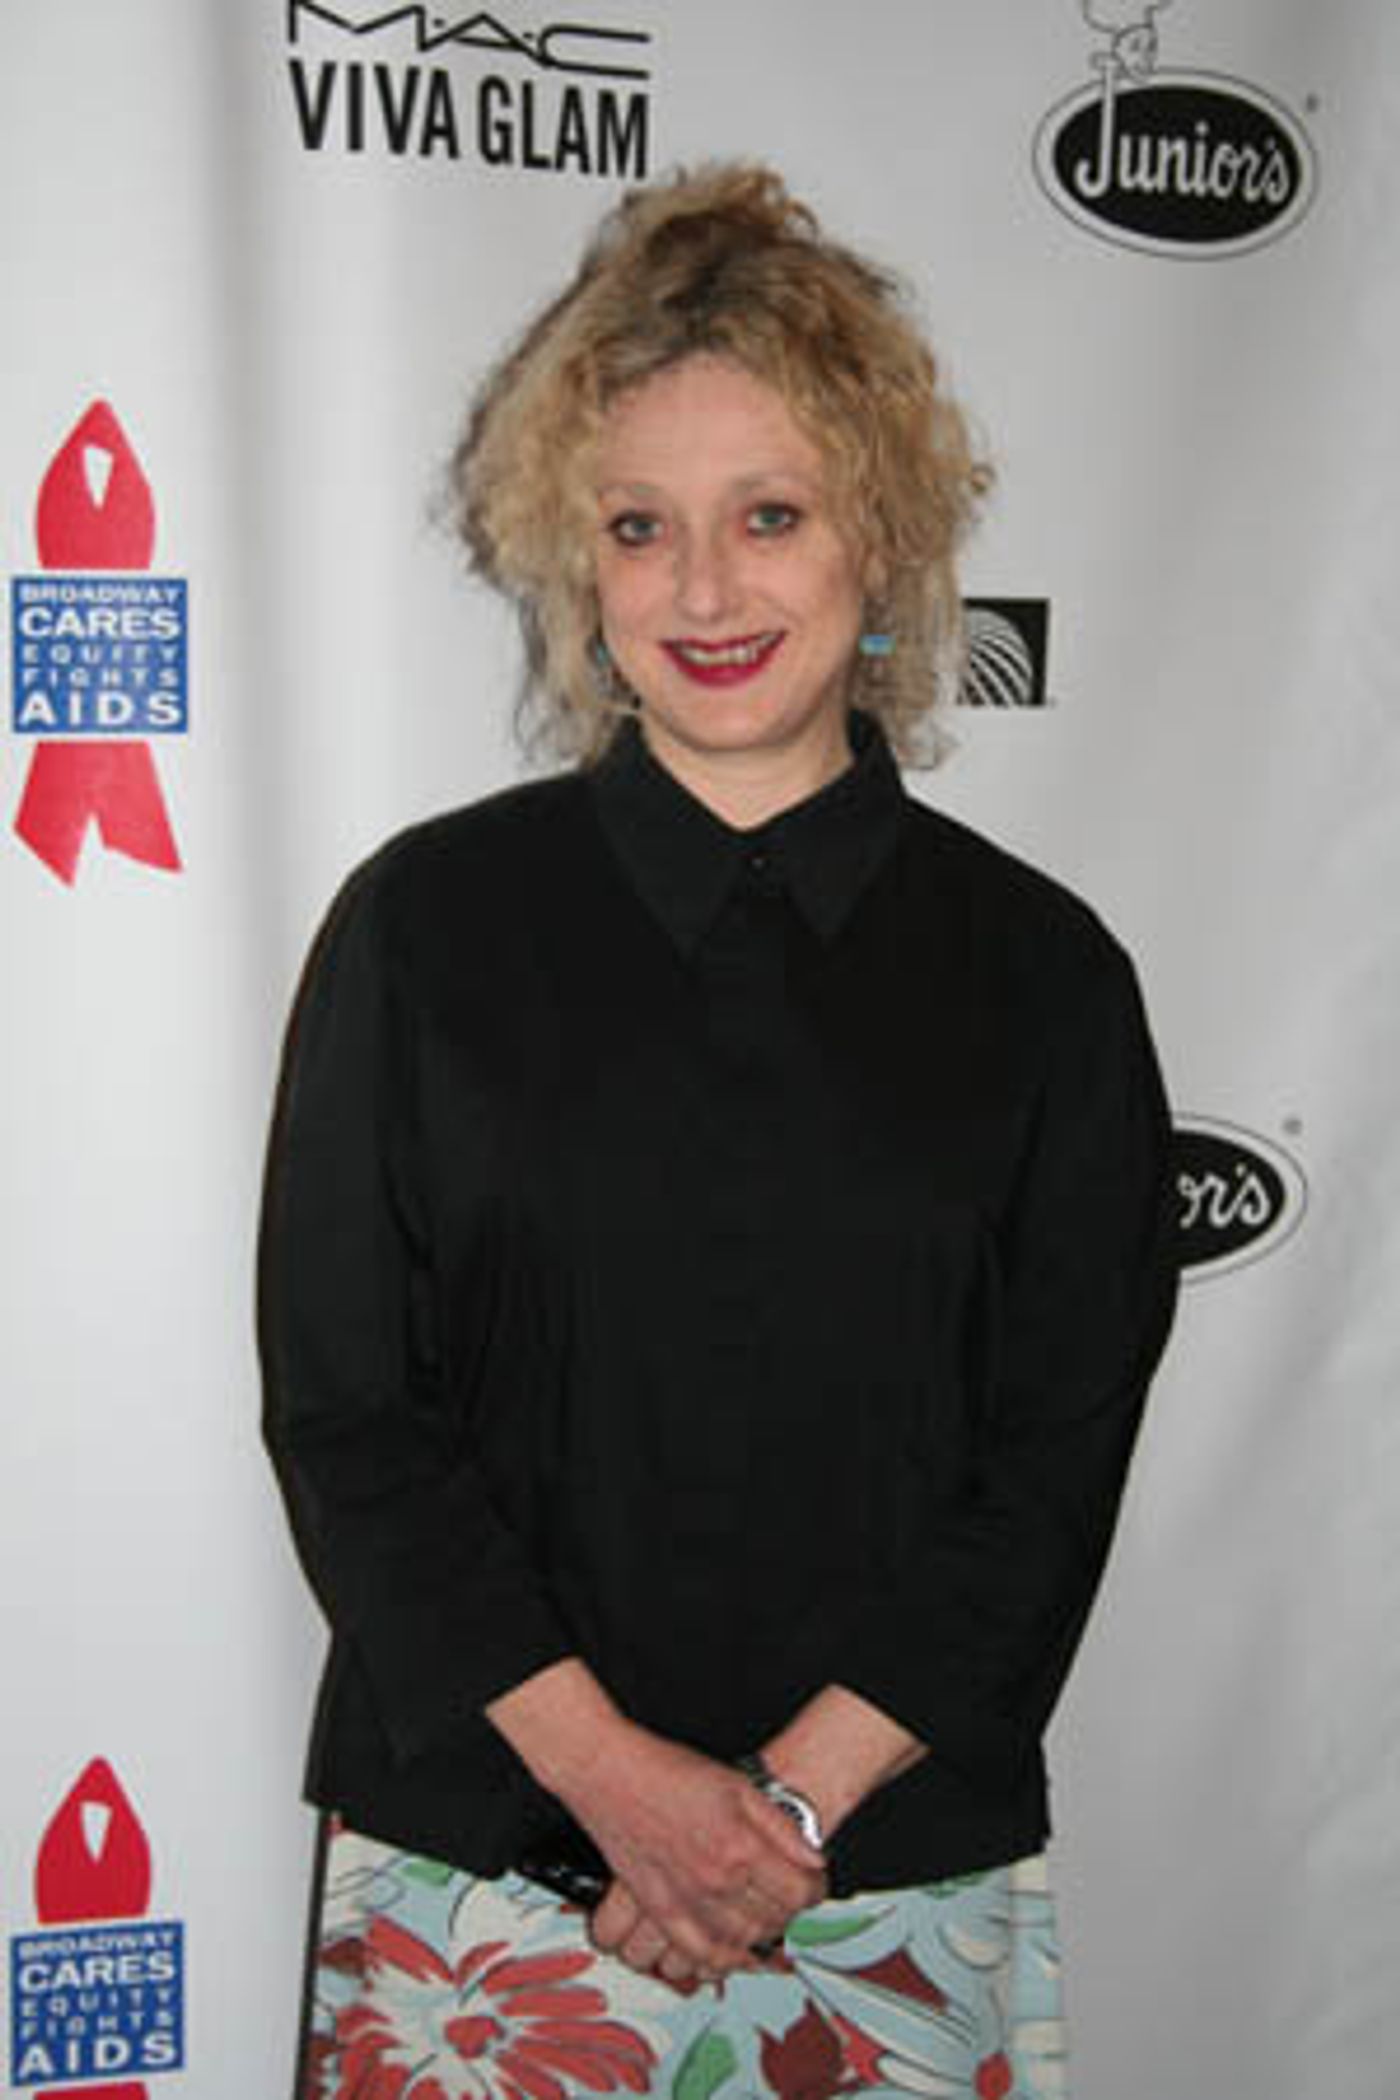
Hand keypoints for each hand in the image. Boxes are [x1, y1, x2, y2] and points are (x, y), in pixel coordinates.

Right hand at [560, 1727, 825, 1977]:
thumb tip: (813, 1859)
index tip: (812, 1882)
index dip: (814, 1889)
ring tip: (765, 1920)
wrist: (611, 1775)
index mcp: (739, 1847)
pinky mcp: (658, 1910)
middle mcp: (714, 1882)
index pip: (797, 1892)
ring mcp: (685, 1901)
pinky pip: (695, 1954)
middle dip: (789, 1912)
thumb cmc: (669, 1772)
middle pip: (772, 1921)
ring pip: (739, 1944)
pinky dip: (717, 1962)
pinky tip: (728, 1953)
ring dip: (760, 1938)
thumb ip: (780, 1826)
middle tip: (789, 1898)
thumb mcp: (738, 1785)